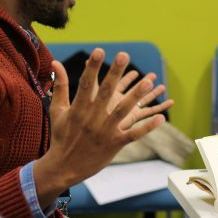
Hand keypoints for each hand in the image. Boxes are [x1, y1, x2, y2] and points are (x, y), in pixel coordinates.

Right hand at [33, 48, 173, 205]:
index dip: (92, 67)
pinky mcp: (115, 144)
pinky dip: (147, 127)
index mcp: (78, 108)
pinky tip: (161, 117)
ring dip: (135, 96)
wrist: (63, 167)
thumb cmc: (61, 135)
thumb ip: (61, 85)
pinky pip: (133, 134)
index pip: (86, 83)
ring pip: (123, 111)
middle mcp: (92, 118)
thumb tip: (56, 62)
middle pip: (106, 92)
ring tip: (148, 82)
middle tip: (124, 55)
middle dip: (115, 73)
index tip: (99, 50)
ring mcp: (104, 131)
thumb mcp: (58, 110)